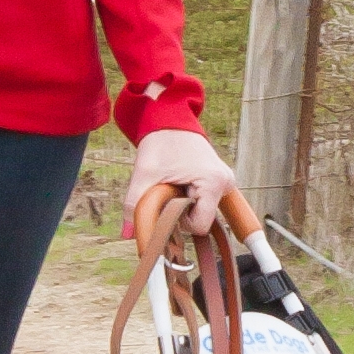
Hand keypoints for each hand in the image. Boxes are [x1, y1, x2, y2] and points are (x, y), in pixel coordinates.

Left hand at [122, 125, 240, 239]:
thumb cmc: (159, 143)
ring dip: (186, 205)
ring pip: (203, 211)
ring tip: (176, 183)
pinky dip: (191, 199)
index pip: (199, 226)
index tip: (167, 201)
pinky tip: (182, 184)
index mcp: (213, 183)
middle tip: (169, 189)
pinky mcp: (221, 180)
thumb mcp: (144, 173)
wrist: (170, 119)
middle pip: (202, 219)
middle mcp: (226, 184)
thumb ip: (134, 204)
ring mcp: (226, 182)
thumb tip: (127, 234)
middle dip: (182, 212)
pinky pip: (206, 202)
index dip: (179, 221)